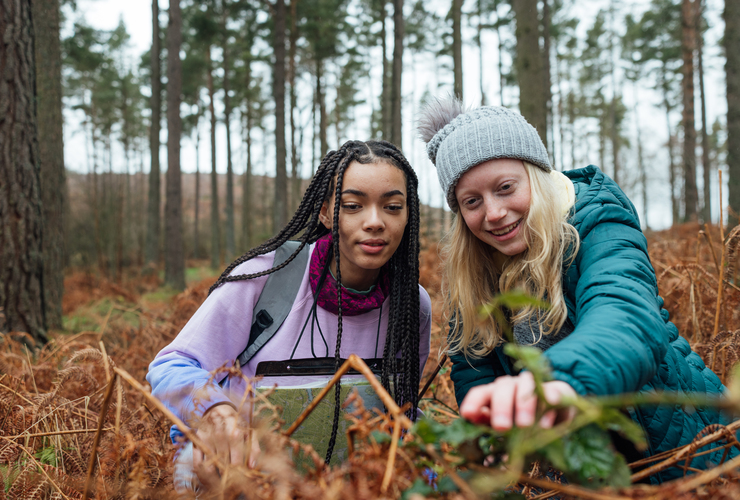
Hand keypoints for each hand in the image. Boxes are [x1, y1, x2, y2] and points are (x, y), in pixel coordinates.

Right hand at [192, 404, 259, 488]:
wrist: (218, 408)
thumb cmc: (237, 423)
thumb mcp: (250, 431)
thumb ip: (254, 449)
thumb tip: (252, 467)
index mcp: (235, 432)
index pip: (236, 461)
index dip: (238, 474)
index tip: (242, 482)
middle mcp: (219, 435)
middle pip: (222, 466)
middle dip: (227, 480)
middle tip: (232, 489)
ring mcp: (206, 439)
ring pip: (208, 467)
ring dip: (214, 481)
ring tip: (221, 488)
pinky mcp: (196, 442)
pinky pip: (197, 464)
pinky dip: (202, 476)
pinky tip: (209, 481)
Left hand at [459, 372, 575, 430]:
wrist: (558, 412)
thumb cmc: (524, 424)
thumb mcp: (507, 430)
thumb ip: (492, 430)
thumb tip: (480, 441)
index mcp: (495, 394)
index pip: (480, 393)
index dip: (473, 402)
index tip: (468, 415)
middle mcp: (512, 386)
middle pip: (502, 388)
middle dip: (500, 407)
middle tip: (501, 427)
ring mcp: (534, 385)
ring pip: (526, 385)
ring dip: (524, 405)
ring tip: (524, 426)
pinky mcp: (557, 389)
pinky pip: (552, 392)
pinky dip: (549, 404)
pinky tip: (545, 423)